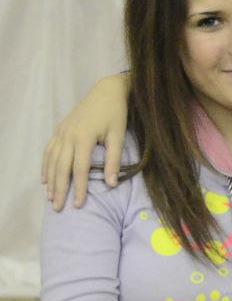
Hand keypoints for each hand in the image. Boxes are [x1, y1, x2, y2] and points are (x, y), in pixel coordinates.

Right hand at [42, 72, 129, 210]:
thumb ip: (113, 161)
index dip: (79, 188)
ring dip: (50, 180)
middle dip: (59, 189)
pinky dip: (45, 165)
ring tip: (50, 197)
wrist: (106, 92)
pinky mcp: (59, 130)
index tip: (79, 205)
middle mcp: (68, 136)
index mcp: (83, 138)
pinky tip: (44, 178)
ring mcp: (61, 132)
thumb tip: (111, 184)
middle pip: (61, 168)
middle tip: (58, 208)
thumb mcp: (118, 137)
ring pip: (52, 160)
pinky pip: (49, 150)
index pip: (80, 169)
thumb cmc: (115, 115)